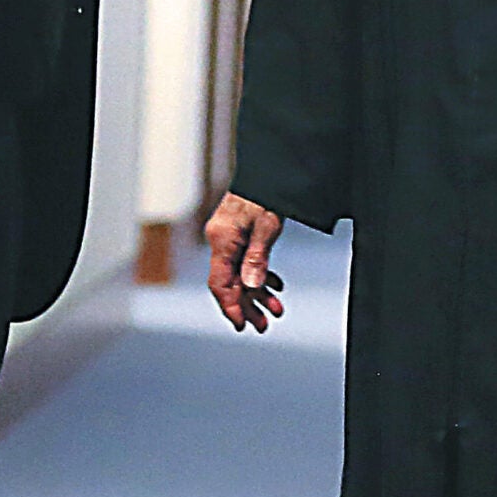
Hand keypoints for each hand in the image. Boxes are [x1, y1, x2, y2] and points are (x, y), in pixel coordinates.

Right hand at [206, 193, 284, 331]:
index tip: (242, 325)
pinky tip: (276, 286)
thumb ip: (257, 257)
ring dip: (257, 294)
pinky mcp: (239, 235)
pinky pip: (246, 263)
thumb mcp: (266, 227)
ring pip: (240, 275)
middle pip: (230, 283)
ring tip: (276, 310)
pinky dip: (261, 275)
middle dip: (247, 306)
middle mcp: (221, 242)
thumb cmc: (264, 194)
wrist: (268, 170)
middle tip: (264, 326)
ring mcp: (229, 239)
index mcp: (222, 240)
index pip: (220, 283)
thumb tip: (252, 286)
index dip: (230, 307)